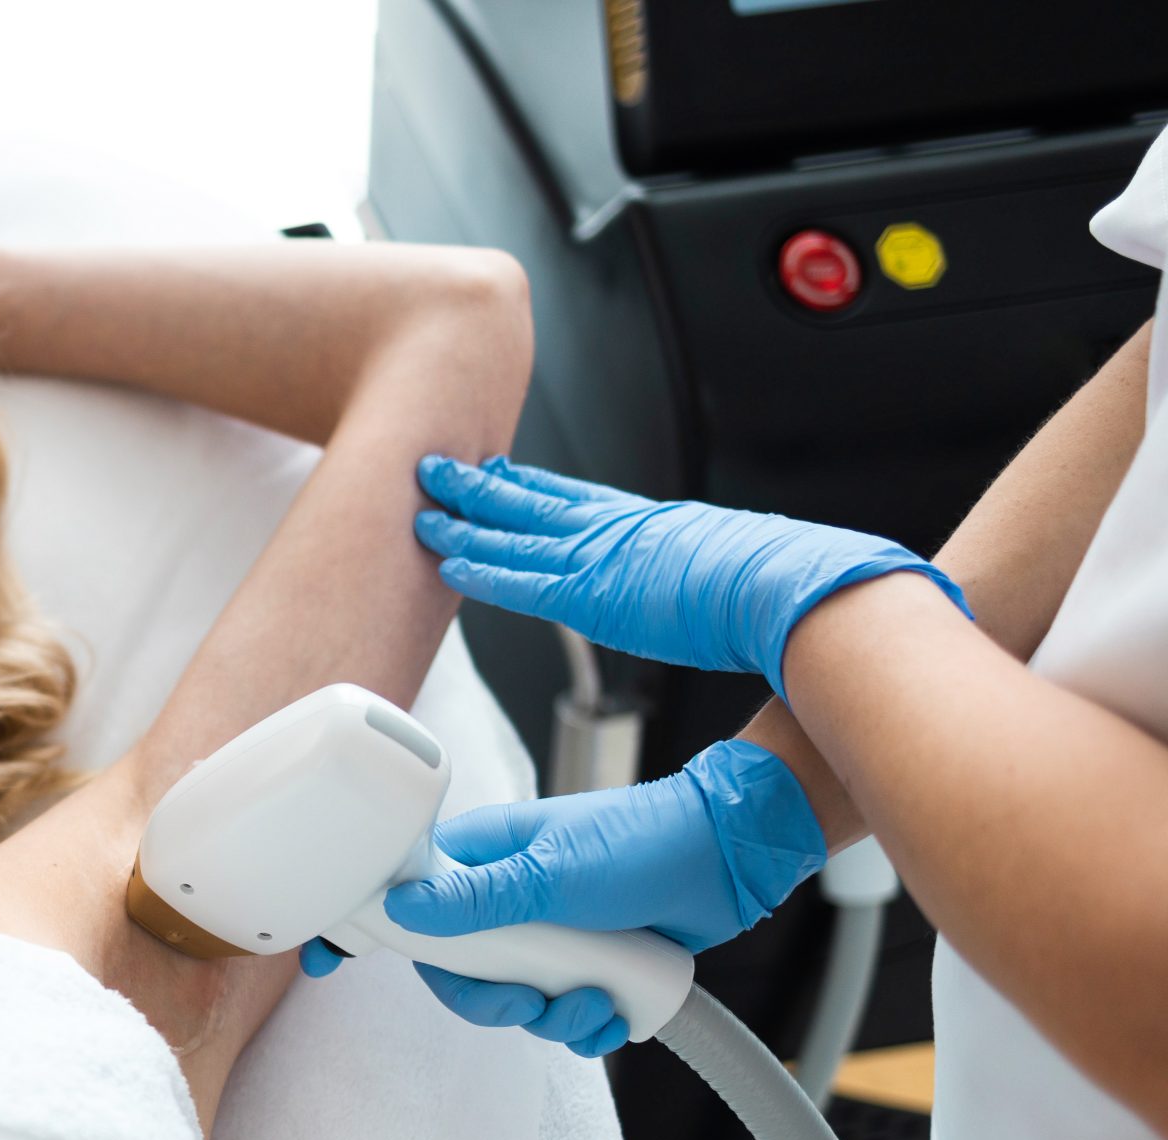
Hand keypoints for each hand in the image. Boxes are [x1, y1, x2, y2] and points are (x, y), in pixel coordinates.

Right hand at [368, 739, 828, 1053]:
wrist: (727, 859)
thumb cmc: (641, 841)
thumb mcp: (551, 872)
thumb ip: (475, 898)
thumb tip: (401, 908)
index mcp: (480, 863)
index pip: (404, 899)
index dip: (371, 930)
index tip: (332, 963)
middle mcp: (505, 903)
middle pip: (457, 973)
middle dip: (492, 1001)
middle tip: (527, 997)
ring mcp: (546, 937)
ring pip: (513, 1003)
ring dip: (553, 1018)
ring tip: (595, 999)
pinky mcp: (586, 966)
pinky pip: (563, 1018)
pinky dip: (588, 1026)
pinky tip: (616, 1008)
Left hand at [412, 455, 970, 700]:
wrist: (797, 592)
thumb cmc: (783, 587)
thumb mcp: (737, 567)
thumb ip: (710, 574)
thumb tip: (725, 590)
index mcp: (654, 526)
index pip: (577, 499)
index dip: (530, 486)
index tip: (498, 470)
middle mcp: (622, 532)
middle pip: (535, 501)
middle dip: (482, 485)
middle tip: (437, 466)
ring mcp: (606, 559)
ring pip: (516, 533)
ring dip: (465, 521)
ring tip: (423, 505)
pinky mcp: (596, 593)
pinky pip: (523, 580)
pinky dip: (483, 569)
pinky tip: (449, 561)